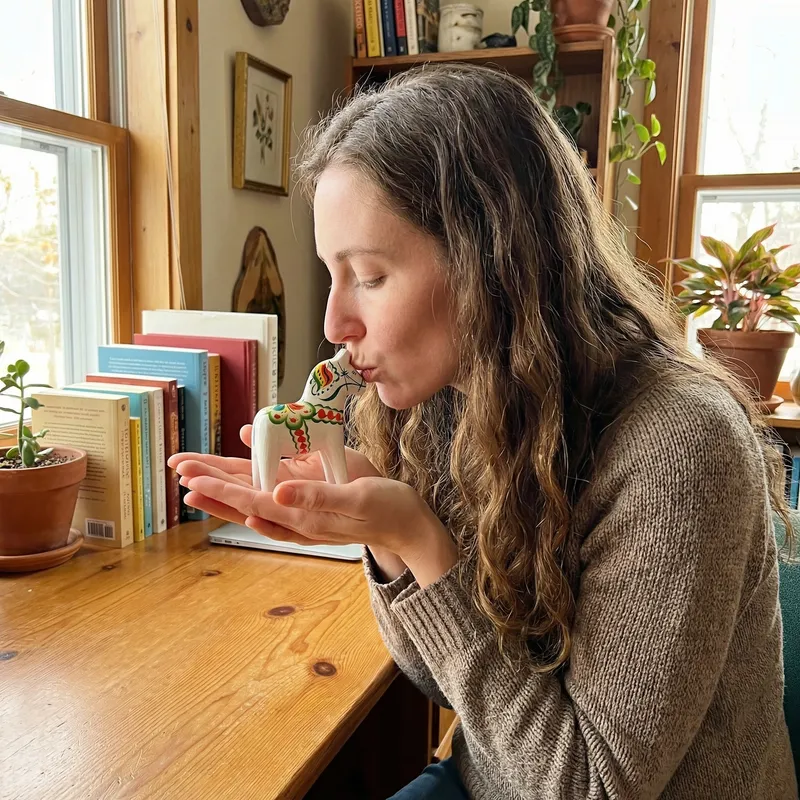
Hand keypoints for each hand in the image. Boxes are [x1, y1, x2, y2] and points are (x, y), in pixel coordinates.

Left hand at [167, 423, 379, 525]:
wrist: (410, 528)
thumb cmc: (389, 509)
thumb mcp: (357, 497)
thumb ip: (316, 496)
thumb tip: (276, 492)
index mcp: (303, 514)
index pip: (252, 498)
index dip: (221, 486)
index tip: (192, 476)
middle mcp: (297, 519)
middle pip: (244, 502)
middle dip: (211, 486)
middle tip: (178, 470)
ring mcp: (303, 520)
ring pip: (254, 506)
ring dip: (224, 493)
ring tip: (195, 483)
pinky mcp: (312, 515)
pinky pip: (273, 510)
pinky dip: (251, 501)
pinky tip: (243, 497)